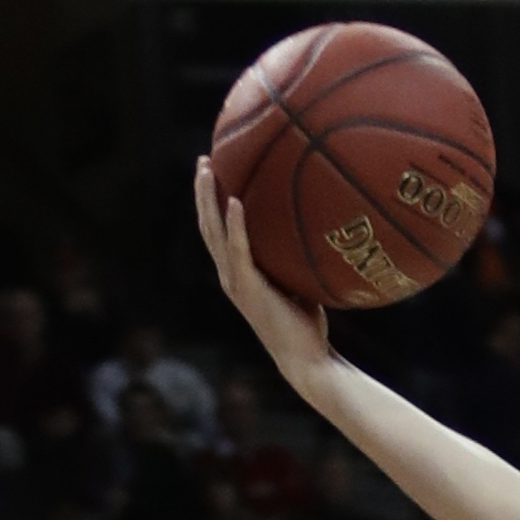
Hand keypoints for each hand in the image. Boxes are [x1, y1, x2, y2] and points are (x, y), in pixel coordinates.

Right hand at [192, 156, 335, 389]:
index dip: (211, 203)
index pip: (218, 233)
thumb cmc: (307, 325)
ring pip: (214, 233)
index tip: (214, 172)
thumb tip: (317, 224)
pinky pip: (239, 249)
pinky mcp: (248, 288)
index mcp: (237, 274)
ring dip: (208, 199)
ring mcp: (235, 283)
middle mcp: (229, 276)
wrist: (306, 360)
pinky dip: (235, 225)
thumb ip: (297, 256)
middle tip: (204, 159)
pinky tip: (235, 200)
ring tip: (207, 169)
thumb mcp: (299, 282)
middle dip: (202, 191)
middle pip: (207, 226)